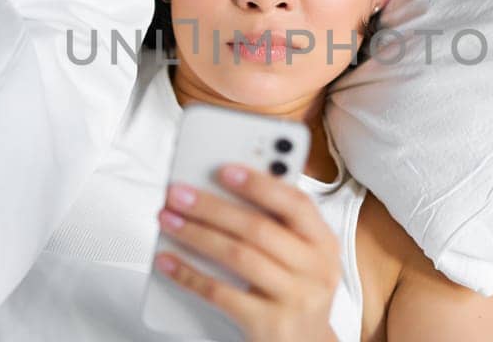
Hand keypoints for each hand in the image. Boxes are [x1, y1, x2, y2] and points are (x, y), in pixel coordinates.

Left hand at [155, 163, 341, 341]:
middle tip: (178, 194)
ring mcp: (295, 298)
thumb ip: (276, 225)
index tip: (224, 169)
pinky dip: (189, 275)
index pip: (295, 203)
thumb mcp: (301, 257)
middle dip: (212, 207)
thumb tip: (223, 193)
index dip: (260, 182)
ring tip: (168, 220)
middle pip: (258, 227)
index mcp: (323, 243)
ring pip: (237, 256)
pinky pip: (221, 293)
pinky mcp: (269, 323)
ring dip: (196, 234)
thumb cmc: (295, 293)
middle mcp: (315, 268)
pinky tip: (168, 262)